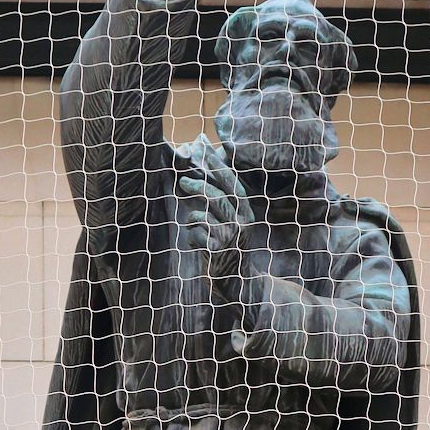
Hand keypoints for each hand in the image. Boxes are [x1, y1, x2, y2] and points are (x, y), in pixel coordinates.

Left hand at [176, 148, 253, 296]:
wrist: (240, 282)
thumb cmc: (231, 247)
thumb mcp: (233, 222)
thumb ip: (223, 200)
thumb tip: (205, 174)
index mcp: (246, 211)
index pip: (232, 182)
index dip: (216, 163)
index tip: (201, 146)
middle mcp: (241, 222)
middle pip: (218, 196)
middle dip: (199, 185)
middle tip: (183, 181)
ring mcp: (230, 237)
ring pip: (204, 215)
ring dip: (192, 215)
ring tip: (191, 219)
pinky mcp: (218, 251)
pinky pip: (196, 234)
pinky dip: (192, 235)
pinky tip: (196, 242)